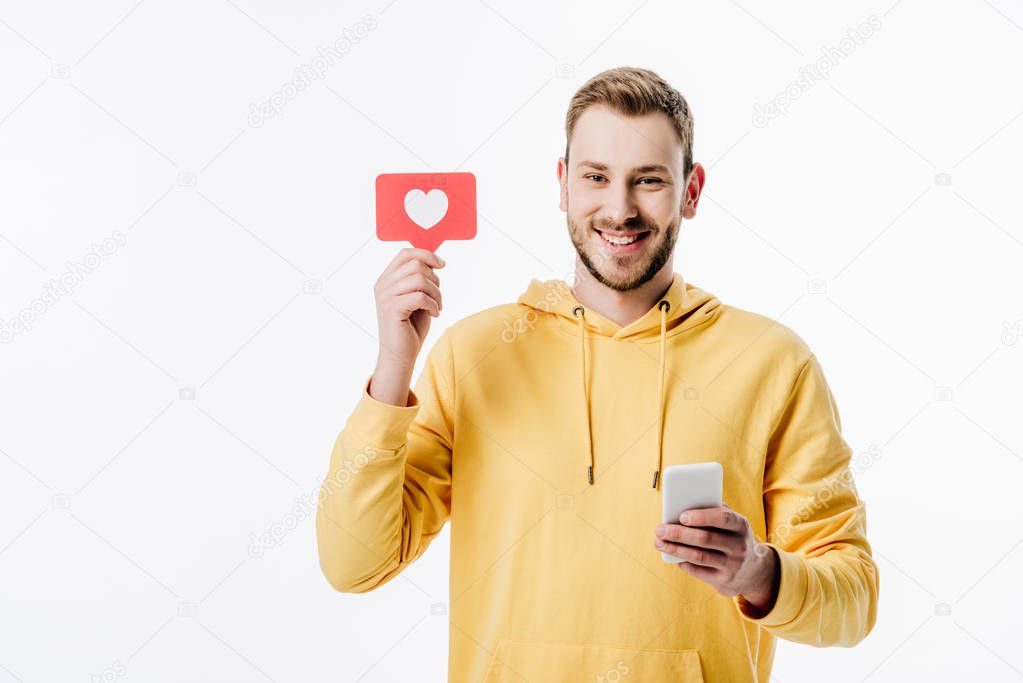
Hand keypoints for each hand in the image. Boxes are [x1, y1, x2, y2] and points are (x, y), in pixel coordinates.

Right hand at [370, 248, 444, 405]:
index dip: (426, 254)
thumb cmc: (410, 328)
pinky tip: (434, 314)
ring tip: (437, 307)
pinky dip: (433, 305)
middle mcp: (382, 285)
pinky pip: (420, 296)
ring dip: (436, 293)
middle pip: (416, 265)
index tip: (442, 265)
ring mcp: (384, 296)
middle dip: (435, 280)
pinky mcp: (391, 308)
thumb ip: (420, 279)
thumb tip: (436, 261)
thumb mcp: (417, 298)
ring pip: (420, 279)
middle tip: (438, 298)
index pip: (405, 253)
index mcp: (385, 279)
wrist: (400, 356)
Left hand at [654, 504, 779, 613]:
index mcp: (741, 526)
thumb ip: (714, 512)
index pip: (722, 518)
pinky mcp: (724, 581)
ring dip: (675, 549)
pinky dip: (683, 563)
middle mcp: (739, 546)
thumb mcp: (733, 523)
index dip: (701, 516)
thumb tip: (683, 504)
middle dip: (678, 533)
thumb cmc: (733, 537)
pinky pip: (698, 571)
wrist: (754, 571)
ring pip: (698, 556)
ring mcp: (733, 565)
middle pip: (705, 538)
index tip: (681, 516)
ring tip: (659, 543)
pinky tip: (672, 556)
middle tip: (659, 530)